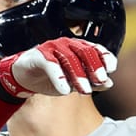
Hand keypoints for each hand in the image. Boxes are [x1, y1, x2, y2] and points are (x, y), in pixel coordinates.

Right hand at [0, 38, 116, 97]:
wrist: (24, 78)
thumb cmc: (51, 77)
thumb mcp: (74, 82)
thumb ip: (92, 82)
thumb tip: (110, 83)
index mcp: (78, 48)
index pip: (95, 49)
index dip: (104, 57)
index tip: (111, 69)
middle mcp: (67, 45)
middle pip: (84, 51)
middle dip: (94, 66)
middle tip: (101, 80)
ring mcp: (52, 48)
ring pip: (69, 58)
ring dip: (79, 75)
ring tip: (85, 90)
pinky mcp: (38, 56)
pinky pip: (50, 65)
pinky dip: (59, 78)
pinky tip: (65, 91)